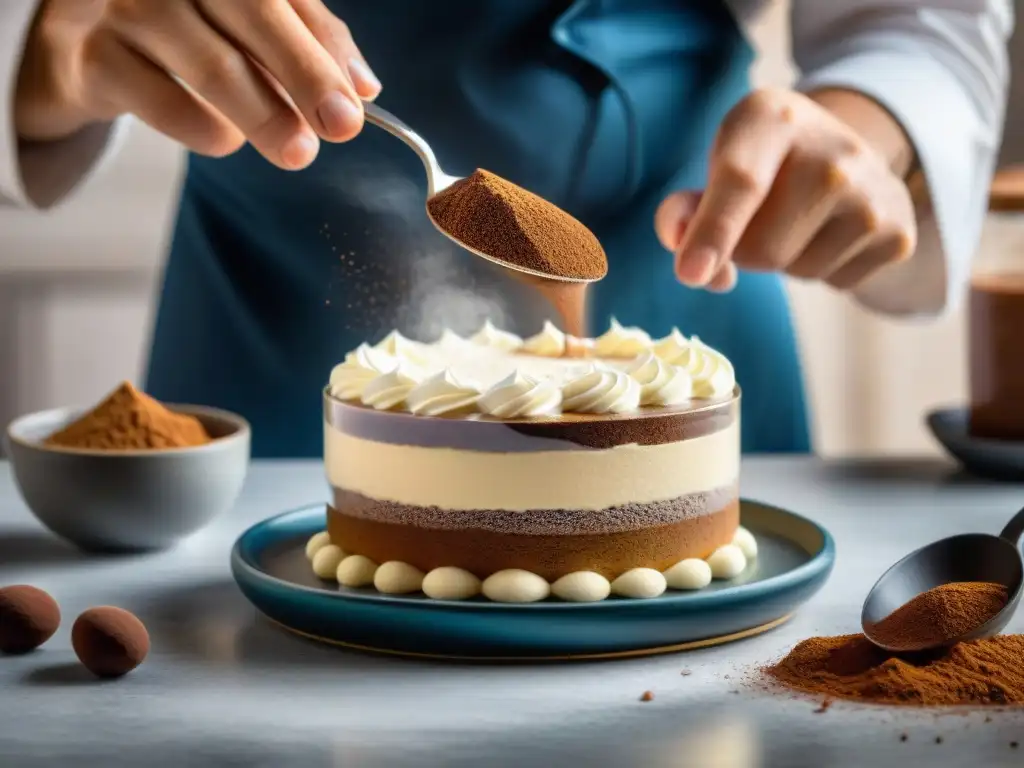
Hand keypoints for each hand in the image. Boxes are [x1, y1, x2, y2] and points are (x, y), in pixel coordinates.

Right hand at [15, 0, 381, 169]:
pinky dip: (205, 127)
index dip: (322, 44)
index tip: (358, 99)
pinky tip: (226, 139)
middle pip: (246, 11)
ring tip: (297, 151)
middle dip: (303, 74)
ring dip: (263, 113)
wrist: (73, 45)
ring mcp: (114, 2)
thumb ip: (303, 37)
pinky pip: (160, 98)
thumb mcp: (240, 20)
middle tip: (341, 128)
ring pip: (208, 61)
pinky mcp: (84, 53)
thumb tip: (365, 87)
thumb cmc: (178, 26)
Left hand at [655, 88, 916, 292]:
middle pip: (762, 249)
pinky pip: (833, 283)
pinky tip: (828, 230)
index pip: (741, 183)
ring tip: (799, 217)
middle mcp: (834, 149)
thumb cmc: (761, 161)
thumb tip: (691, 261)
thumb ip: (685, 211)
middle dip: (744, 251)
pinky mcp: (898, 233)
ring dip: (784, 261)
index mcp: (772, 118)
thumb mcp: (718, 163)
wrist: (842, 148)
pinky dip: (820, 269)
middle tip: (760, 216)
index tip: (690, 274)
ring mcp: (873, 192)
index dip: (713, 232)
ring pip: (797, 271)